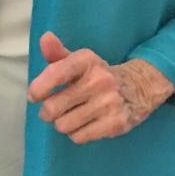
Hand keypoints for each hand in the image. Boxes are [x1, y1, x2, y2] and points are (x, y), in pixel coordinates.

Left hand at [28, 32, 174, 143]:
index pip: (56, 73)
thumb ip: (57, 53)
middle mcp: (99, 80)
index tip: (35, 95)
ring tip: (70, 116)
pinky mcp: (116, 123)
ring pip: (63, 125)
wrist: (139, 87)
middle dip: (47, 112)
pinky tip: (84, 124)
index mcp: (87, 61)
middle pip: (52, 108)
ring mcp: (109, 103)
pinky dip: (76, 133)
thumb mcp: (79, 61)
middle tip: (53, 109)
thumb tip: (45, 38)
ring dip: (61, 124)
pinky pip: (78, 137)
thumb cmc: (98, 76)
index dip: (38, 88)